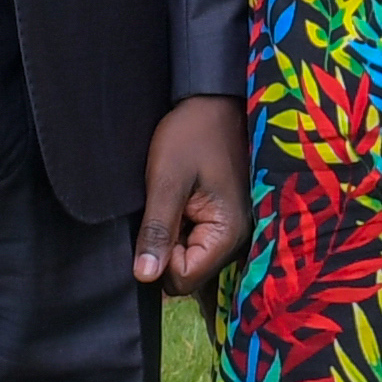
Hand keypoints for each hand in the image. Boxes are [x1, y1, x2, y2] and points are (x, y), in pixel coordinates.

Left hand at [133, 94, 245, 296]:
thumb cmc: (192, 134)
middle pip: (188, 273)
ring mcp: (233, 231)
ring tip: (174, 201)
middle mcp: (237, 240)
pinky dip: (182, 227)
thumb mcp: (167, 181)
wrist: (215, 102)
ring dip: (174, 237)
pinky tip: (181, 201)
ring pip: (190, 258)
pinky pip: (196, 242)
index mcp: (227, 234)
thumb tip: (144, 276)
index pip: (183, 279)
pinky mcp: (225, 220)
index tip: (158, 221)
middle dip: (167, 249)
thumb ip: (157, 231)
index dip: (161, 259)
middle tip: (166, 207)